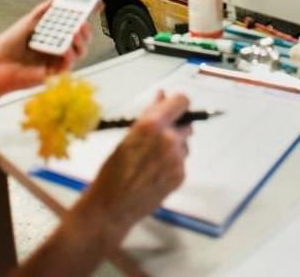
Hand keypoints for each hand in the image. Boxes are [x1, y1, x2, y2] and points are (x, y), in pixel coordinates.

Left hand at [0, 0, 93, 98]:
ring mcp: (58, 61)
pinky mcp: (55, 74)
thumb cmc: (8, 47)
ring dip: (81, 40)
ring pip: (80, 51)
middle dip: (86, 28)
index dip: (87, 14)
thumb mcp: (28, 22)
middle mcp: (59, 48)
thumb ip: (44, 10)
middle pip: (82, 38)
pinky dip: (70, 53)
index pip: (75, 24)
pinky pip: (69, 64)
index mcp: (54, 35)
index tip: (96, 3)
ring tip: (77, 29)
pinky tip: (66, 46)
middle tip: (83, 19)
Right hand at [80, 91, 191, 237]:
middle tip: (157, 139)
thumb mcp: (128, 136)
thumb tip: (162, 95)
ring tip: (151, 160)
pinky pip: (182, 161)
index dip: (177, 104)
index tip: (172, 109)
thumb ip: (149, 115)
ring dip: (174, 146)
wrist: (112, 205)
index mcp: (152, 124)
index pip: (182, 101)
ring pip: (184, 144)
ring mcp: (177, 159)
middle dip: (176, 127)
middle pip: (187, 123)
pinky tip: (154, 172)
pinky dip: (172, 164)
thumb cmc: (113, 169)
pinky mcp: (181, 175)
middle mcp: (168, 139)